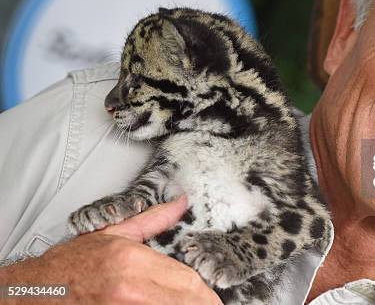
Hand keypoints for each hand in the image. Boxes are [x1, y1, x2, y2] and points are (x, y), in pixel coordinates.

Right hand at [0, 196, 222, 303]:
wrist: (36, 290)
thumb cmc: (72, 264)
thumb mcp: (115, 233)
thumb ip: (153, 220)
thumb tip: (180, 203)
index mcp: (132, 262)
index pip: (186, 280)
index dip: (205, 293)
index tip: (214, 299)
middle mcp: (130, 289)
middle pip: (183, 300)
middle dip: (200, 304)